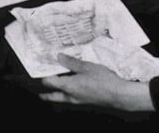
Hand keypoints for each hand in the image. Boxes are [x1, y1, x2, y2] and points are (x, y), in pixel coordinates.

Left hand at [38, 54, 152, 111]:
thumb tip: (59, 57)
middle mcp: (71, 96)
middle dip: (45, 93)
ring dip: (57, 93)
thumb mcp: (86, 67)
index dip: (43, 76)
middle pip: (53, 96)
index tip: (39, 69)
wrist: (119, 95)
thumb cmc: (103, 80)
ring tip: (55, 85)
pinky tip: (73, 85)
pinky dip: (68, 92)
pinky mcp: (86, 101)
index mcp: (68, 86)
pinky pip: (72, 98)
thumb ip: (71, 62)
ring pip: (62, 98)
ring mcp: (79, 101)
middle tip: (39, 89)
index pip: (48, 83)